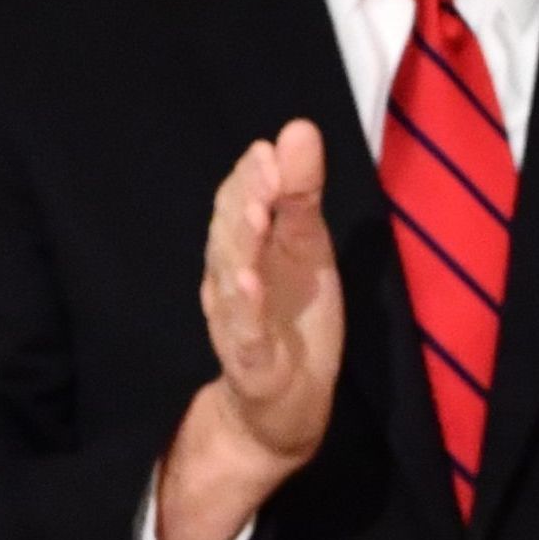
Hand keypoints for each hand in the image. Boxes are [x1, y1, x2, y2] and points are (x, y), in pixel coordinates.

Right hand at [158, 120, 344, 539]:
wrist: (283, 410)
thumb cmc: (293, 320)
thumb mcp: (308, 251)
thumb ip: (300, 196)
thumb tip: (298, 128)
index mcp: (248, 248)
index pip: (241, 201)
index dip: (254, 176)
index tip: (272, 146)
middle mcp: (231, 279)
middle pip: (230, 231)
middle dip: (246, 197)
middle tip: (264, 166)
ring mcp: (236, 321)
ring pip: (230, 277)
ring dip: (241, 243)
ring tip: (256, 211)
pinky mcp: (249, 363)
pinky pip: (242, 331)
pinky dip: (244, 307)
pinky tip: (248, 281)